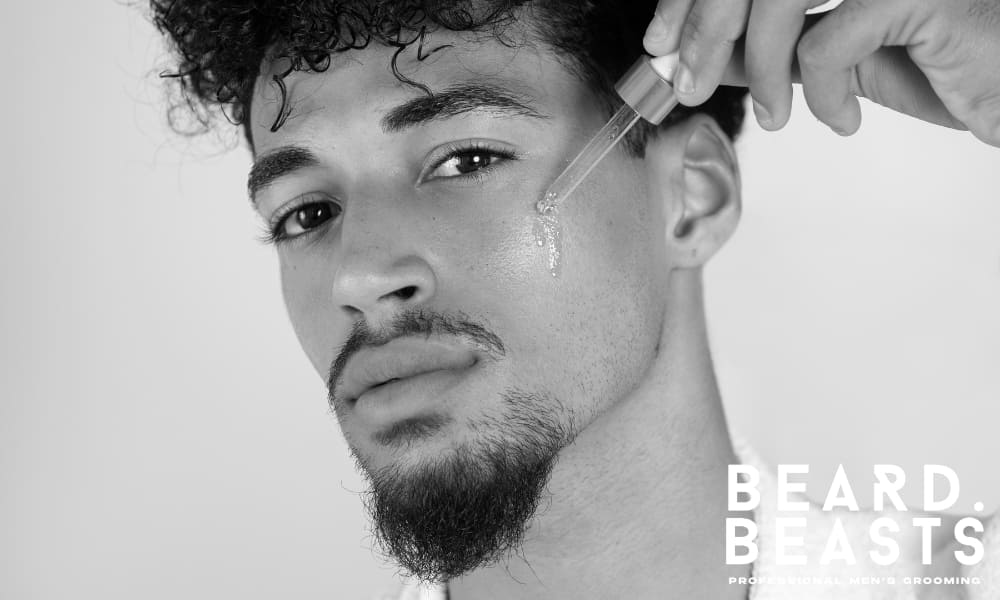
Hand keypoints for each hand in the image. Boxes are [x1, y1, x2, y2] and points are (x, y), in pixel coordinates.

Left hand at [643, 0, 999, 146]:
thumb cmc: (937, 64)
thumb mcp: (837, 56)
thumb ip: (777, 48)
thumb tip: (707, 57)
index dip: (690, 0)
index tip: (659, 42)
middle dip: (705, 31)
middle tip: (688, 84)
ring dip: (760, 67)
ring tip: (776, 117)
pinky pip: (829, 41)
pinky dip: (824, 92)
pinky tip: (842, 119)